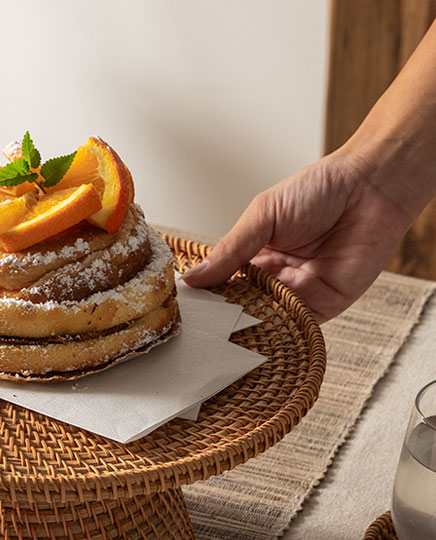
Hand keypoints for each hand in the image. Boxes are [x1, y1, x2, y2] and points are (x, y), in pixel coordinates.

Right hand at [182, 150, 413, 322]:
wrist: (371, 188)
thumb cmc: (319, 190)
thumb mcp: (261, 216)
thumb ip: (230, 251)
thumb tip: (192, 278)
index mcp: (254, 257)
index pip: (222, 284)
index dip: (206, 297)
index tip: (185, 310)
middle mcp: (274, 279)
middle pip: (241, 307)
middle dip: (223, 318)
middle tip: (198, 331)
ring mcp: (298, 295)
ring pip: (265, 320)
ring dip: (247, 326)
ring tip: (221, 336)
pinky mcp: (324, 307)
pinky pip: (295, 327)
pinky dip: (278, 331)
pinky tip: (257, 333)